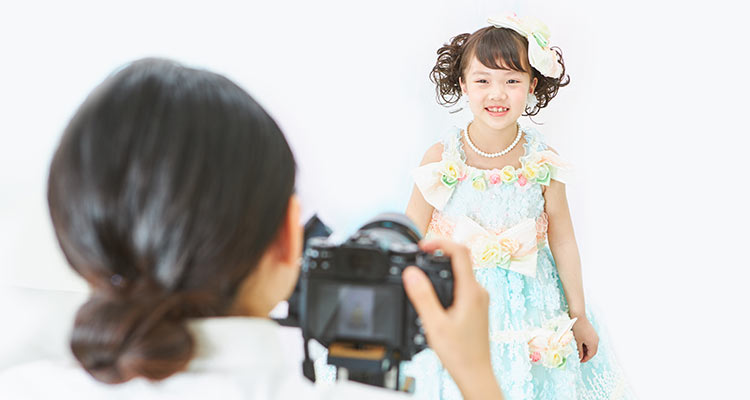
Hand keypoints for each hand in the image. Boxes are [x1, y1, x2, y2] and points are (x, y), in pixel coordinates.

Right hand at [402, 239, 502, 399]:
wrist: (475, 374)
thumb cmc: (459, 354)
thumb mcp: (434, 325)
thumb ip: (422, 297)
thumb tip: (412, 272)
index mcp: (471, 292)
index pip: (460, 252)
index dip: (440, 242)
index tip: (423, 245)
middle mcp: (479, 292)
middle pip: (461, 259)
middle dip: (438, 253)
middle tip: (418, 256)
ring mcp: (479, 299)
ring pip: (461, 272)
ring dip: (442, 268)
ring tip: (422, 275)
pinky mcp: (476, 307)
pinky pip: (461, 284)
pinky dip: (446, 281)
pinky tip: (433, 295)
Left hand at [572, 316, 598, 362]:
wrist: (579, 317)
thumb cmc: (577, 329)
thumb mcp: (578, 341)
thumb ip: (580, 350)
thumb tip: (580, 357)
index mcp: (593, 343)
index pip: (591, 354)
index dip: (586, 359)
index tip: (580, 361)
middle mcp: (596, 340)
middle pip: (593, 351)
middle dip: (586, 355)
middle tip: (579, 357)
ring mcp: (595, 336)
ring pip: (592, 346)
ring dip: (586, 350)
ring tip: (579, 351)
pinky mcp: (593, 333)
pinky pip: (591, 342)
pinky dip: (587, 345)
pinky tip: (581, 345)